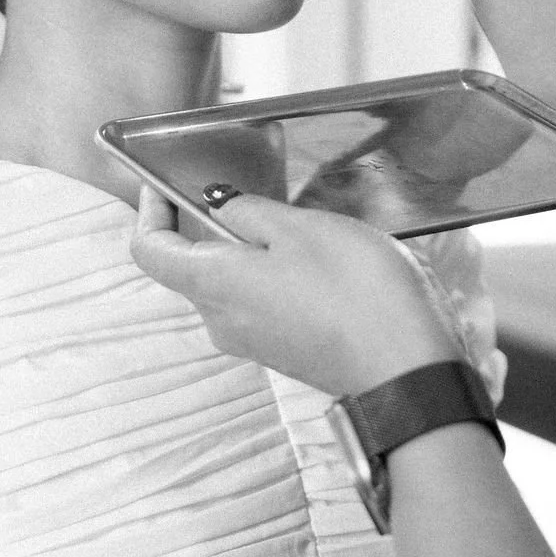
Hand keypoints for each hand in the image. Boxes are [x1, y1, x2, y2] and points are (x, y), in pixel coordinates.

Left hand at [130, 187, 461, 398]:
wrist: (406, 369)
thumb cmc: (354, 292)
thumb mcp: (299, 228)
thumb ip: (248, 212)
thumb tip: (219, 206)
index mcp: (213, 284)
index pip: (150, 252)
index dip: (148, 214)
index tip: (157, 187)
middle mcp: (221, 320)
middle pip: (193, 267)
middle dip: (211, 227)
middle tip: (248, 193)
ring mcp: (253, 341)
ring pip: (232, 285)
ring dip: (253, 252)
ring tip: (301, 226)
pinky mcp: (284, 352)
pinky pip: (262, 305)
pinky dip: (276, 277)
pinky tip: (320, 264)